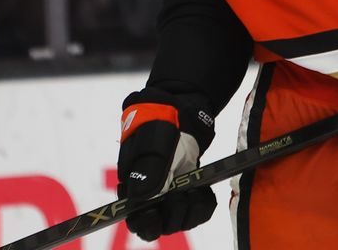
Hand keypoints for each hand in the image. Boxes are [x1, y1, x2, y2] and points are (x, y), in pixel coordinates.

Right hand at [117, 88, 215, 241]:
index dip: (145, 223)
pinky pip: (198, 212)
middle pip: (159, 226)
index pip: (135, 220)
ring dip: (190, 210)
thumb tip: (141, 195)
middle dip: (172, 214)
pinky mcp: (188, 192)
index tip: (156, 212)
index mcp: (133, 188)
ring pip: (180, 221)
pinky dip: (204, 205)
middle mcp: (151, 197)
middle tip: (182, 194)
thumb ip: (148, 167)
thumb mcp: (155, 141)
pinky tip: (204, 190)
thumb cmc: (161, 122)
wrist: (182, 111)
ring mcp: (170, 196)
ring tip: (195, 189)